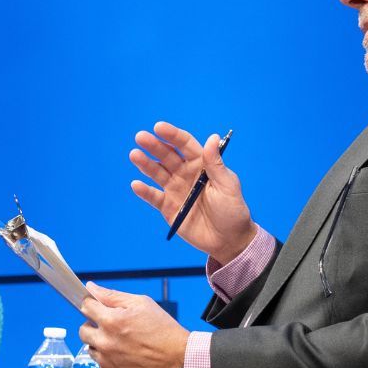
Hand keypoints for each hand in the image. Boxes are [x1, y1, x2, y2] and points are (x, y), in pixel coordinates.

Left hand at [78, 284, 190, 367]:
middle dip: (94, 326)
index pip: (86, 307)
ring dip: (102, 345)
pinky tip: (127, 360)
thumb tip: (91, 288)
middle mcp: (105, 342)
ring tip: (124, 345)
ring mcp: (106, 362)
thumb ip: (113, 296)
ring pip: (92, 349)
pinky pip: (102, 367)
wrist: (180, 363)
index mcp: (111, 321)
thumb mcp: (142, 304)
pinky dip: (111, 363)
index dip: (92, 305)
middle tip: (112, 328)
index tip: (96, 308)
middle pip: (83, 330)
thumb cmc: (165, 332)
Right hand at [129, 121, 255, 262]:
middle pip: (167, 156)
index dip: (172, 135)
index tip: (159, 127)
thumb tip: (211, 137)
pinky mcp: (168, 208)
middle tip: (140, 137)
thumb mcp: (228, 186)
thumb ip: (216, 164)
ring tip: (134, 155)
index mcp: (201, 164)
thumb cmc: (232, 211)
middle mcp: (186, 174)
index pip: (184, 145)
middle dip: (154, 146)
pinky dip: (144, 191)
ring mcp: (175, 190)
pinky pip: (154, 197)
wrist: (228, 240)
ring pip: (157, 173)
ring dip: (145, 164)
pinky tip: (136, 185)